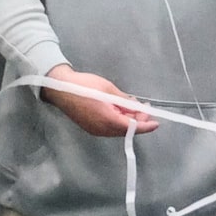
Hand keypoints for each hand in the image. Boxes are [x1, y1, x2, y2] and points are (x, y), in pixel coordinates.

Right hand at [43, 65, 158, 136]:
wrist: (59, 88)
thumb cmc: (83, 86)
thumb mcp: (108, 89)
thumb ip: (125, 101)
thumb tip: (137, 107)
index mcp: (108, 120)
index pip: (132, 127)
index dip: (146, 126)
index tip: (156, 123)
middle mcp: (102, 129)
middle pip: (125, 130)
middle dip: (137, 120)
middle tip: (144, 107)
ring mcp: (95, 130)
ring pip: (117, 129)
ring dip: (127, 120)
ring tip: (132, 106)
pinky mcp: (90, 127)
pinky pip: (109, 127)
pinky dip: (117, 120)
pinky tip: (120, 109)